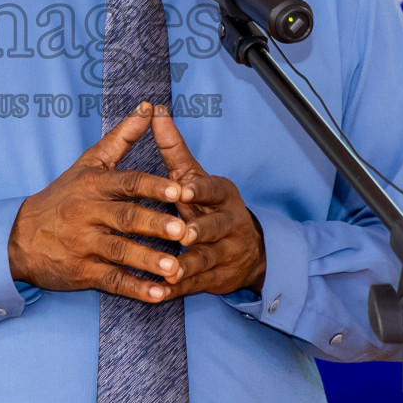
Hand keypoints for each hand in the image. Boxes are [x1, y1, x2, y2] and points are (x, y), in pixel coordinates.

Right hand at [8, 103, 190, 303]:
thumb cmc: (61, 197)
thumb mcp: (87, 163)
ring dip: (148, 261)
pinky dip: (134, 289)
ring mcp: (84, 244)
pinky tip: (157, 295)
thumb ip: (121, 138)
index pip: (127, 183)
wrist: (19, 237)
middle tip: (185, 232)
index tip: (180, 191)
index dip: (154, 187)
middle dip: (155, 225)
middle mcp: (88, 213)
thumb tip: (149, 108)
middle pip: (126, 218)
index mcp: (93, 185)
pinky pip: (111, 281)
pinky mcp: (81, 272)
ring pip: (120, 252)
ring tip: (176, 269)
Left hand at [151, 110, 267, 298]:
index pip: (213, 189)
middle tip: (183, 233)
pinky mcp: (216, 280)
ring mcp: (225, 254)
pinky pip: (196, 285)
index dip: (199, 190)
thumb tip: (154, 110)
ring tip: (171, 270)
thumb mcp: (196, 177)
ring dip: (189, 265)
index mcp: (223, 195)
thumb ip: (174, 149)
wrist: (248, 250)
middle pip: (215, 227)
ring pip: (207, 259)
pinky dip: (179, 290)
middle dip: (200, 230)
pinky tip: (161, 292)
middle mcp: (228, 223)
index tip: (182, 189)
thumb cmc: (208, 205)